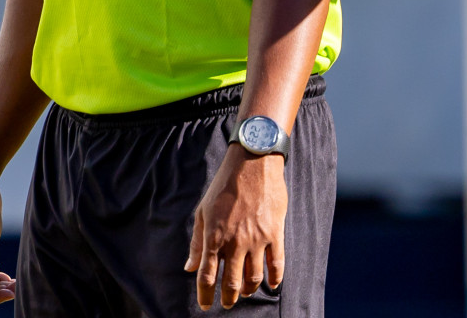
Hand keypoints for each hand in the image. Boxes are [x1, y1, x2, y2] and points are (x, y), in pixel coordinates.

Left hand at [185, 146, 286, 309]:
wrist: (252, 163)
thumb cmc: (224, 186)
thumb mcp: (203, 211)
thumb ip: (198, 242)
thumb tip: (189, 267)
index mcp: (214, 237)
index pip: (207, 276)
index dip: (205, 294)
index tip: (205, 304)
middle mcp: (235, 242)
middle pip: (232, 283)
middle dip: (228, 297)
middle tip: (227, 303)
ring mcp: (257, 240)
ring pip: (254, 278)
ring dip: (249, 291)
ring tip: (245, 293)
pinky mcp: (275, 233)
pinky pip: (276, 265)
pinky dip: (274, 279)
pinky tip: (271, 284)